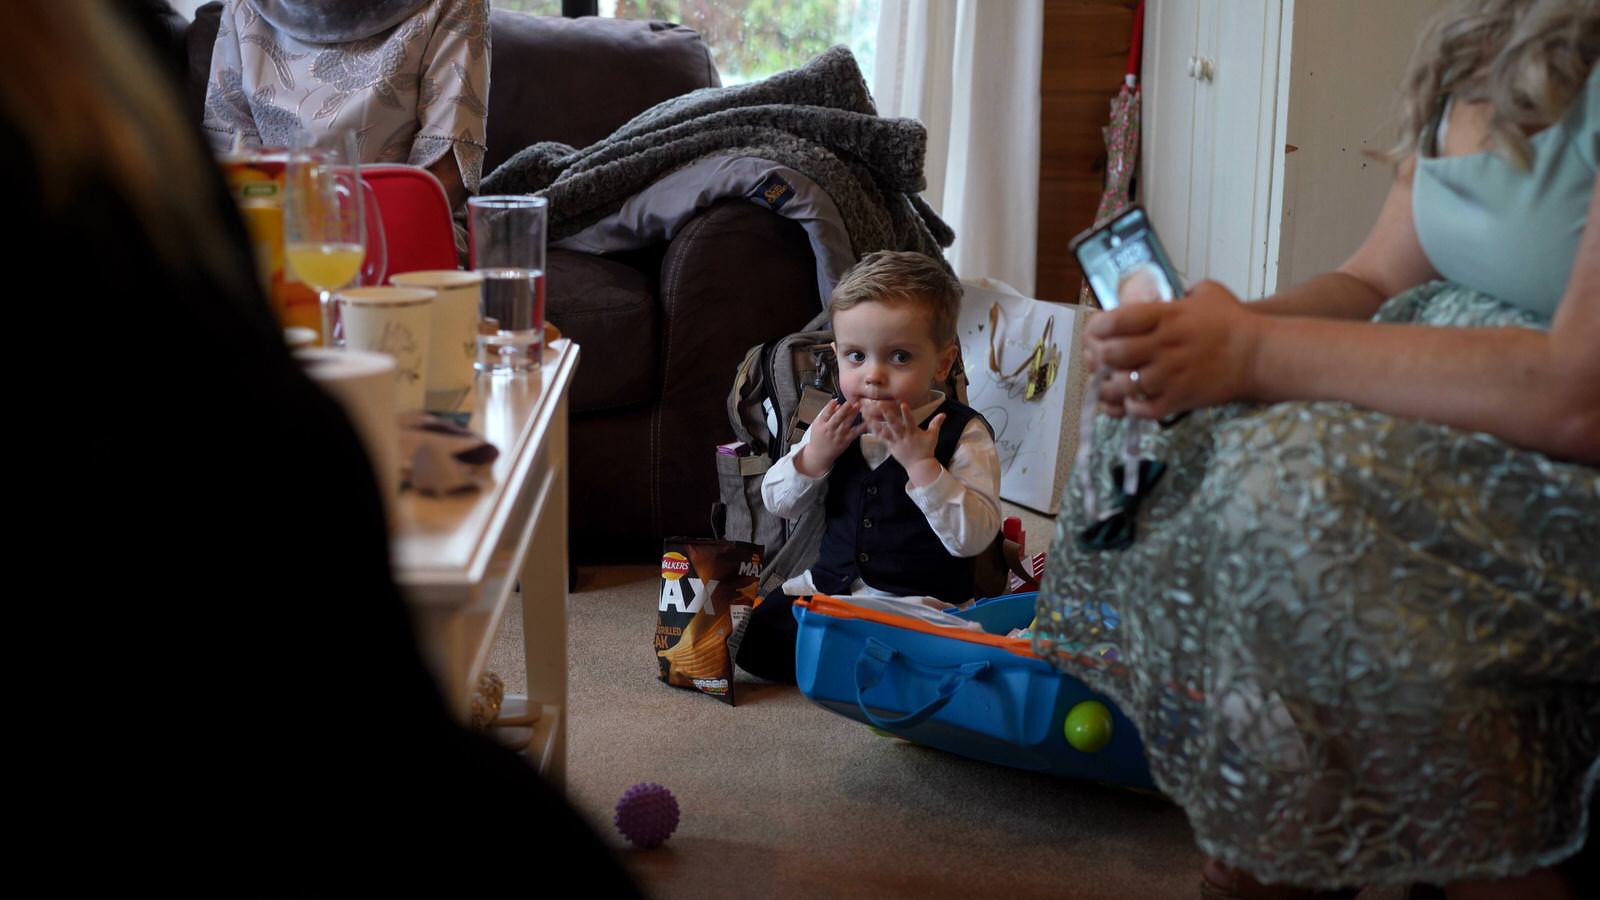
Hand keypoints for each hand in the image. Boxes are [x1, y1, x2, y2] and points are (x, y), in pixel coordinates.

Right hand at [794, 398, 866, 476]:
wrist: (819, 454)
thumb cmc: (819, 437)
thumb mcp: (817, 424)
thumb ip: (827, 413)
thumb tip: (836, 403)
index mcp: (821, 424)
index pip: (825, 414)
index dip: (830, 407)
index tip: (835, 400)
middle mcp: (830, 429)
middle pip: (837, 418)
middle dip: (844, 409)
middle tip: (850, 402)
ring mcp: (838, 435)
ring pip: (847, 423)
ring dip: (853, 414)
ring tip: (858, 406)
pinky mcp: (846, 440)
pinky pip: (855, 433)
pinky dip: (861, 427)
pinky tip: (866, 422)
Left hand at [863, 400, 944, 485]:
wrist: (920, 466)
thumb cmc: (927, 449)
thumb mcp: (933, 436)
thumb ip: (936, 423)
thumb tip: (944, 413)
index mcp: (914, 433)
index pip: (910, 421)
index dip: (906, 413)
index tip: (903, 404)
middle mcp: (904, 437)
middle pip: (895, 425)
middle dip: (888, 416)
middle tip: (880, 406)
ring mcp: (896, 442)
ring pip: (885, 432)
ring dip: (876, 423)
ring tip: (867, 415)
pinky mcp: (891, 447)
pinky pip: (882, 438)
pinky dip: (875, 432)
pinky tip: (868, 424)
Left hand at [1085, 280, 1264, 419]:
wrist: (1259, 354)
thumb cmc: (1233, 321)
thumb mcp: (1206, 292)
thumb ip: (1179, 292)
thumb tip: (1159, 293)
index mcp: (1166, 317)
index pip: (1116, 320)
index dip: (1097, 327)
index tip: (1096, 330)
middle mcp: (1163, 345)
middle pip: (1113, 354)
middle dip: (1099, 358)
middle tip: (1099, 360)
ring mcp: (1170, 374)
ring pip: (1123, 386)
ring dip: (1109, 387)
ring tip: (1108, 385)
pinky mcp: (1180, 399)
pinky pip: (1143, 409)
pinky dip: (1131, 408)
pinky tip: (1131, 402)